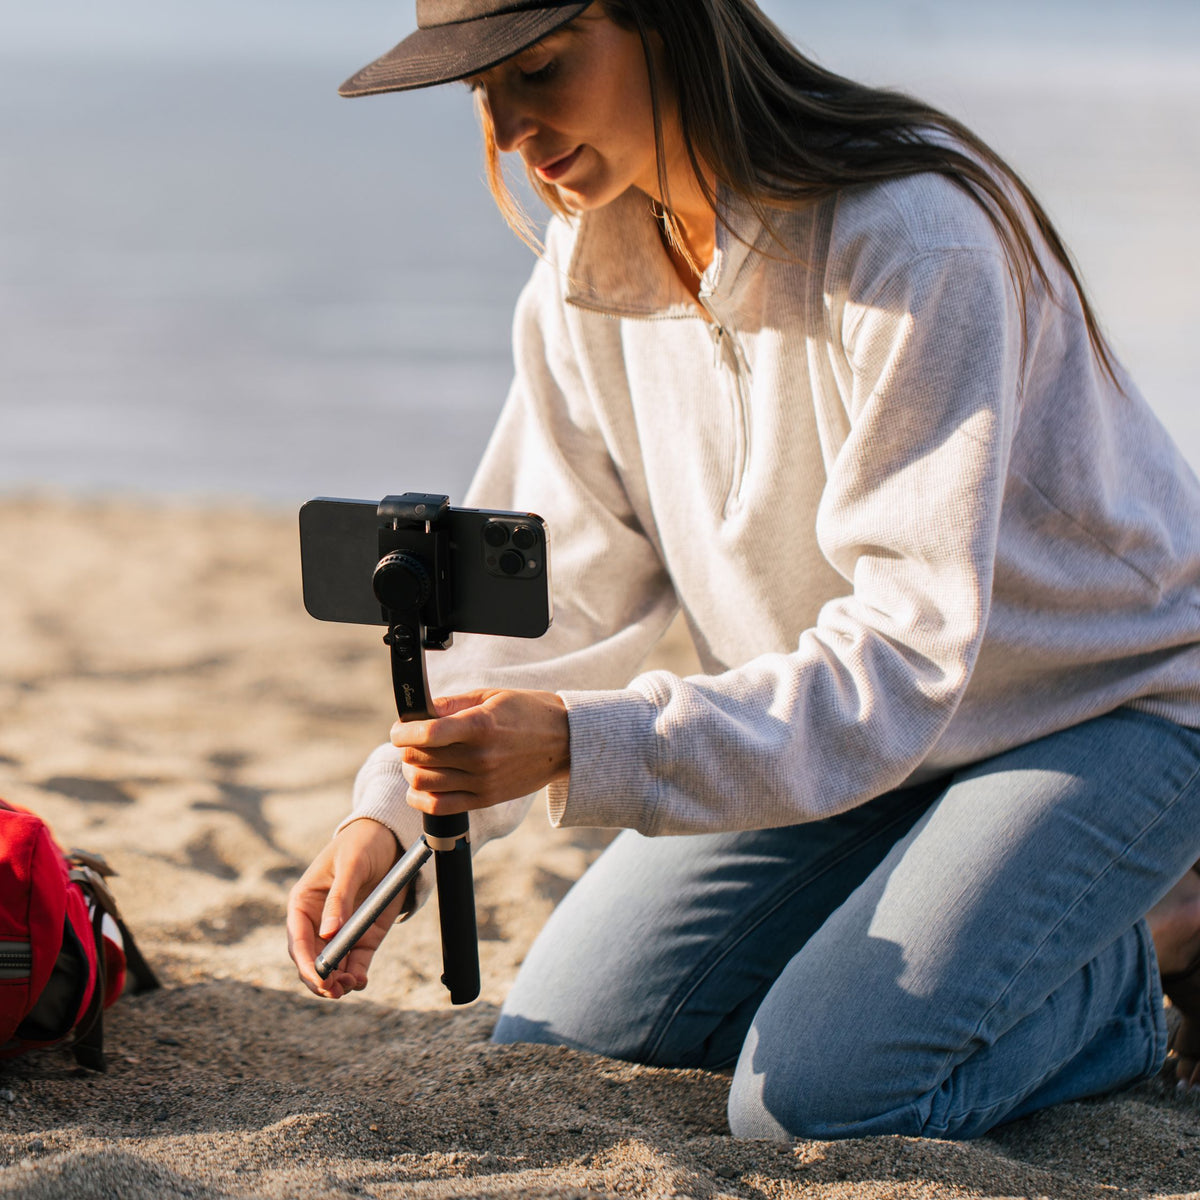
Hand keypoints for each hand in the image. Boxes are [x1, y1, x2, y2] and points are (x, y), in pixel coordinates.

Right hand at [287, 817, 404, 998]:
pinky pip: (355, 963)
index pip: (298, 939)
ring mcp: (340, 931)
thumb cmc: (361, 844)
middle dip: (321, 979)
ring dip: (338, 982)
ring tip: (351, 985)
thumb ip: (339, 898)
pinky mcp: (362, 936)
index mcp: (303, 902)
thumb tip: (328, 933)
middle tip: (336, 990)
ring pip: (332, 967)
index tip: (318, 978)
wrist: (390, 838)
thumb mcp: (350, 865)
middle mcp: (317, 922)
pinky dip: (356, 975)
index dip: (305, 962)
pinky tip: (361, 981)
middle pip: (311, 960)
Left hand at [391, 689, 569, 815]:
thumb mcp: (492, 696)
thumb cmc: (530, 713)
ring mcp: (483, 781)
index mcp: (480, 726)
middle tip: (413, 741)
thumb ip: (454, 703)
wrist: (566, 741)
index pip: (427, 734)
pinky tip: (420, 788)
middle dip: (408, 749)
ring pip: (425, 783)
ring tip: (419, 762)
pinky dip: (421, 799)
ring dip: (413, 771)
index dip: (403, 732)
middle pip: (421, 758)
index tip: (399, 730)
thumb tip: (422, 710)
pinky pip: (441, 806)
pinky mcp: (486, 799)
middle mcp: (480, 757)